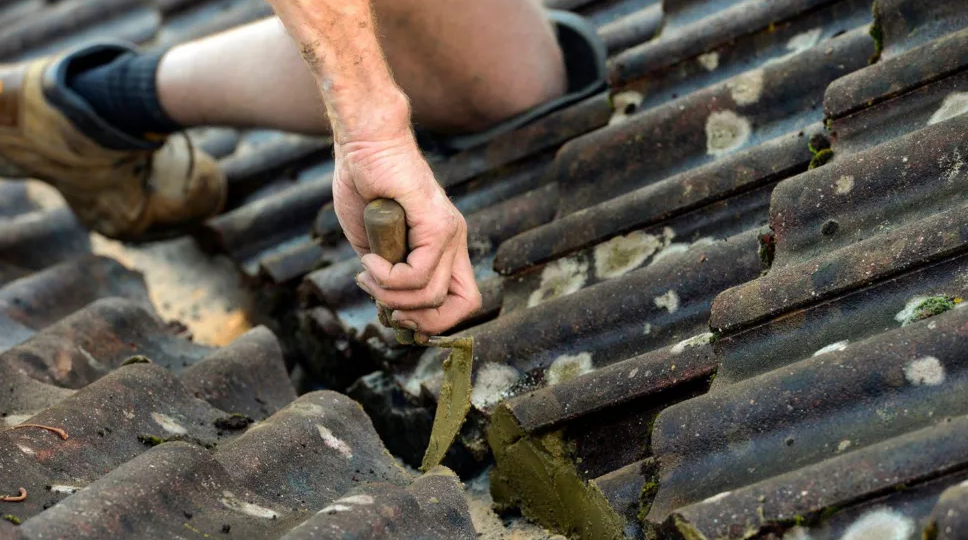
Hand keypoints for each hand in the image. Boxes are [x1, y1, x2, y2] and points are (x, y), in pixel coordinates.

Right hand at [334, 118, 481, 336]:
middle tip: (380, 298)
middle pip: (461, 306)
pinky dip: (387, 276)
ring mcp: (450, 232)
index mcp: (445, 246)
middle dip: (416, 318)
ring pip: (432, 294)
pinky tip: (369, 258)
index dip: (434, 321)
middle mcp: (455, 240)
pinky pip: (418, 273)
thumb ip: (386, 276)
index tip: (394, 312)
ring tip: (368, 272)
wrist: (364, 143)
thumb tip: (389, 307)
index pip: (463, 300)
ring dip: (391, 293)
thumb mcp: (373, 245)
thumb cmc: (364, 185)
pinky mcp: (437, 223)